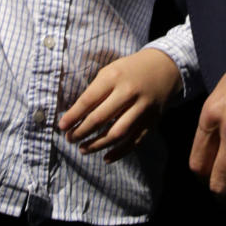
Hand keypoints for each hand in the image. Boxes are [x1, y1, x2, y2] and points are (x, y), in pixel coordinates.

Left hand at [58, 48, 182, 162]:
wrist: (164, 68)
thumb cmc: (129, 70)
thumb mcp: (111, 70)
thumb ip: (96, 90)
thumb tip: (76, 115)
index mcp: (114, 76)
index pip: (88, 100)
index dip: (73, 116)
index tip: (61, 126)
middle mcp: (128, 92)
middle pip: (100, 118)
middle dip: (81, 132)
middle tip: (69, 139)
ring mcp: (142, 108)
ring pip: (116, 133)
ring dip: (97, 145)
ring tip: (83, 149)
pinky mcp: (151, 121)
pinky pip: (134, 142)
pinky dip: (119, 152)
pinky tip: (106, 157)